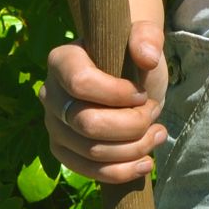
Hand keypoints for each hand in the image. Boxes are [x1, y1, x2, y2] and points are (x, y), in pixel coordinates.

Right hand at [42, 20, 167, 183]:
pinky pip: (88, 171)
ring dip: (133, 147)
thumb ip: (147, 36)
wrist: (130, 75)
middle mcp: (50, 95)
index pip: (81, 83)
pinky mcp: (64, 151)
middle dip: (131, 123)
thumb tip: (148, 57)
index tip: (142, 93)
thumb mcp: (145, 37)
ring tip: (158, 133)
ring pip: (91, 151)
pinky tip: (146, 162)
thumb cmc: (133, 54)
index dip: (117, 94)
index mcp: (63, 60)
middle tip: (153, 112)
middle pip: (87, 123)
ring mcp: (55, 126)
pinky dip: (121, 172)